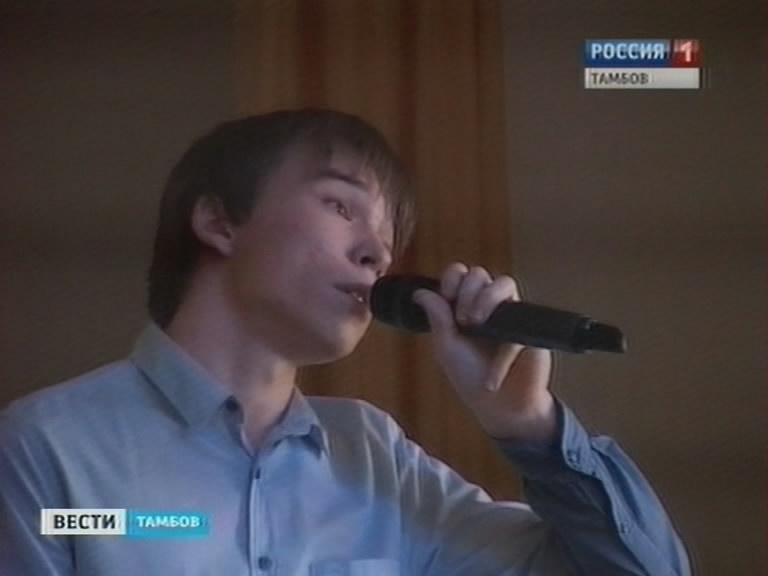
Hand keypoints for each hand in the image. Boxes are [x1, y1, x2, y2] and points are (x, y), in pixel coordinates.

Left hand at [412, 262, 556, 443]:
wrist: (500, 405)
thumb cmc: (471, 376)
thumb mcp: (447, 348)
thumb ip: (438, 319)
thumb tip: (419, 292)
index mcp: (464, 306)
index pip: (459, 275)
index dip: (452, 279)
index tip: (446, 298)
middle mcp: (488, 305)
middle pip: (479, 274)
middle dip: (467, 291)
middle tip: (463, 320)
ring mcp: (511, 313)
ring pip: (504, 282)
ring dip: (486, 298)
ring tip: (477, 324)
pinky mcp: (531, 328)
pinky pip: (518, 318)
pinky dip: (504, 348)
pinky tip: (495, 371)